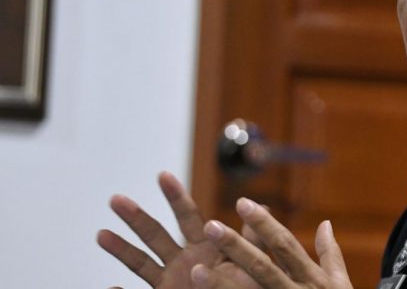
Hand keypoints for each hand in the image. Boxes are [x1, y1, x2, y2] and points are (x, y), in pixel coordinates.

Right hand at [97, 172, 256, 287]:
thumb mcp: (251, 264)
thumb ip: (253, 240)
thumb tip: (261, 207)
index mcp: (205, 247)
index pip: (188, 217)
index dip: (175, 196)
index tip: (162, 174)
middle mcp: (184, 261)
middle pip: (156, 234)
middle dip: (136, 217)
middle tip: (115, 199)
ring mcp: (171, 282)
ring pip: (141, 263)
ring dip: (121, 249)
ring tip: (100, 234)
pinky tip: (110, 287)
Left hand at [190, 198, 352, 288]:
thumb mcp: (340, 284)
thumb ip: (330, 254)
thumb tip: (325, 223)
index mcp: (311, 278)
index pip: (284, 245)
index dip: (263, 223)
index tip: (242, 202)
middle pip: (261, 267)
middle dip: (235, 247)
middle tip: (210, 226)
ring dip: (219, 284)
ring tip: (194, 268)